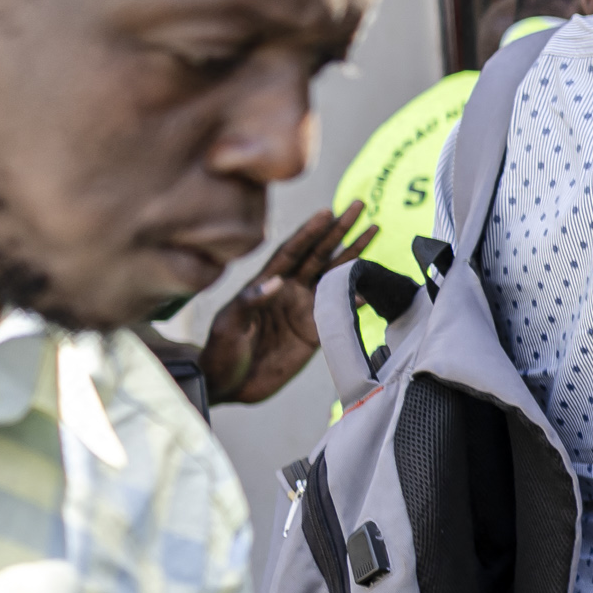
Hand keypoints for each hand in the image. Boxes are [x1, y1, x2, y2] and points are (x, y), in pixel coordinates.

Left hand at [195, 201, 369, 404]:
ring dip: (353, 255)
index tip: (328, 212)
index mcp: (266, 283)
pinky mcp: (315, 331)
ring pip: (333, 275)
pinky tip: (371, 286)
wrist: (228, 384)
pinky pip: (340, 309)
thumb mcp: (229, 324)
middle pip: (318, 254)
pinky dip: (356, 297)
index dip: (310, 232)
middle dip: (339, 231)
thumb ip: (251, 301)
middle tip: (359, 208)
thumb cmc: (220, 352)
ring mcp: (303, 309)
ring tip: (372, 232)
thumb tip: (277, 281)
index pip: (292, 251)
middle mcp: (288, 291)